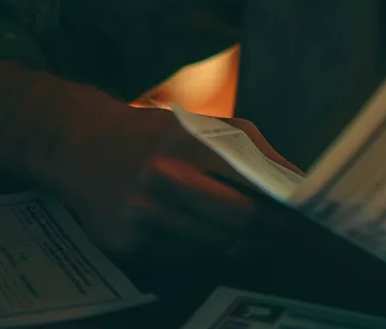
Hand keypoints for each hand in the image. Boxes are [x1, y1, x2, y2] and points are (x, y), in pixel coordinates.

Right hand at [33, 86, 301, 265]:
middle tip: (293, 237)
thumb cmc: (153, 135)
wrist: (77, 145)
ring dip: (244, 249)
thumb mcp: (201, 126)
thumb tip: (298, 182)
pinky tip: (214, 242)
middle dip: (273, 235)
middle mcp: (162, 180)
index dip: (285, 211)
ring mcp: (142, 216)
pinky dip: (206, 254)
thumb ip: (251, 151)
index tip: (308, 218)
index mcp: (187, 145)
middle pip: (240, 225)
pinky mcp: (126, 244)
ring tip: (261, 241)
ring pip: (215, 249)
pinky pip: (184, 259)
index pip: (252, 190)